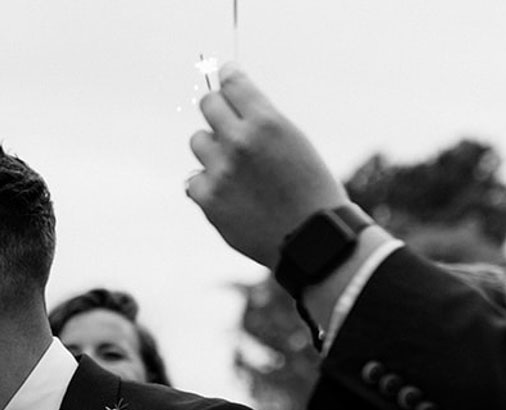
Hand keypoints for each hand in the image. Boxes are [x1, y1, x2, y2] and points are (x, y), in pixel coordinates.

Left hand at [185, 65, 355, 267]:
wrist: (311, 236)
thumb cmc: (310, 187)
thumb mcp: (294, 141)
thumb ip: (260, 121)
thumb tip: (229, 97)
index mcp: (267, 122)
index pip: (231, 82)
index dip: (228, 77)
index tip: (226, 76)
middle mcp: (240, 141)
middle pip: (208, 104)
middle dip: (218, 110)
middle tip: (227, 123)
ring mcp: (221, 170)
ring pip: (198, 141)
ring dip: (212, 150)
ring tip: (236, 168)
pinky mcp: (209, 199)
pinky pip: (194, 179)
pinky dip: (207, 185)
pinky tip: (229, 194)